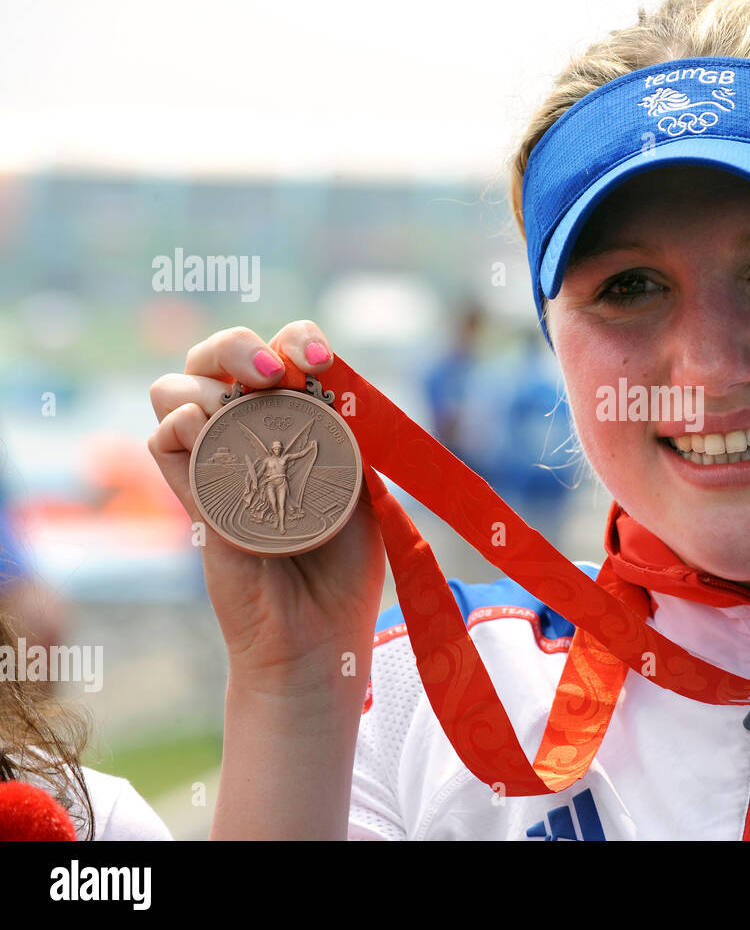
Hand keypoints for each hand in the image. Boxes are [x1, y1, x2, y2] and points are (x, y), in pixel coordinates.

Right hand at [148, 321, 384, 689]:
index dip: (296, 340)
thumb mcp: (363, 487)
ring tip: (248, 411)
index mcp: (297, 419)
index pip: (282, 353)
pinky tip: (213, 434)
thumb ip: (347, 437)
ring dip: (207, 383)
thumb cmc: (347, 563)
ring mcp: (216, 460)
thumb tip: (328, 384)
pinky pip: (163, 440)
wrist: (319, 633)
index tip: (320, 361)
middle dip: (237, 346)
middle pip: (215, 355)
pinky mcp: (191, 496)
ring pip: (175, 388)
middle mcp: (250, 431)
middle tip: (273, 374)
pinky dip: (182, 425)